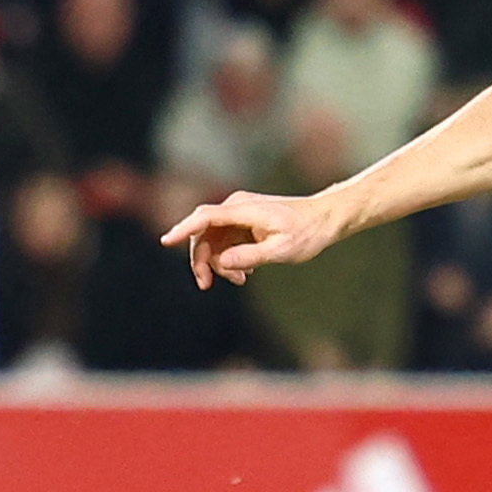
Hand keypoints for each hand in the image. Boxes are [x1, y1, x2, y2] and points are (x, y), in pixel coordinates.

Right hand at [161, 186, 345, 284]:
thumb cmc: (307, 232)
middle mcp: (237, 207)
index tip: (166, 241)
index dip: (183, 229)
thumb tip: (222, 262)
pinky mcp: (243, 223)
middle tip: (206, 284)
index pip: (205, 217)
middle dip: (202, 260)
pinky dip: (230, 258)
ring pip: (213, 240)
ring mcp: (239, 214)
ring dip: (219, 263)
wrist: (325, 219)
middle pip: (203, 232)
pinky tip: (246, 273)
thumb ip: (250, 256)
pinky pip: (225, 241)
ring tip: (241, 281)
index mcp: (244, 209)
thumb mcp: (282, 250)